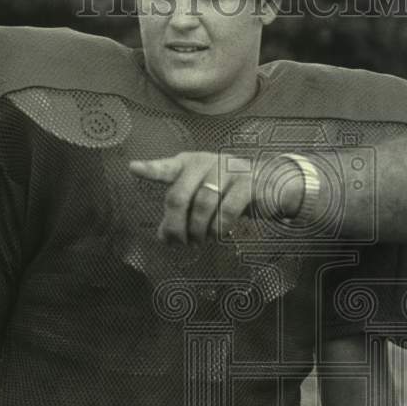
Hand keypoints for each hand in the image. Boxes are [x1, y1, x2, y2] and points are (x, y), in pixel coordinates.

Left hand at [129, 152, 303, 244]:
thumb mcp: (203, 199)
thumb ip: (182, 213)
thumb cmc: (230, 192)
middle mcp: (207, 163)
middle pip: (178, 195)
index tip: (133, 168)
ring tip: (200, 241)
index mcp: (191, 164)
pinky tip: (218, 235)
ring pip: (202, 206)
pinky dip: (219, 229)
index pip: (167, 168)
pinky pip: (226, 212)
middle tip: (178, 242)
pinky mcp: (248, 184)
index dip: (151, 169)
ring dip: (198, 230)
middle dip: (175, 225)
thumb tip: (162, 237)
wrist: (272, 186)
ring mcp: (229, 171)